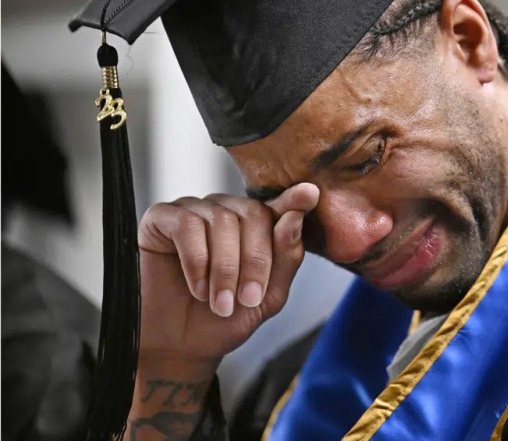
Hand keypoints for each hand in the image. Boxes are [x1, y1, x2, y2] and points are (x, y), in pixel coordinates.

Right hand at [136, 183, 319, 361]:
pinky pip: (187, 225)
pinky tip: (198, 288)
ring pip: (221, 220)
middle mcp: (226, 210)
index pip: (279, 206)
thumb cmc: (226, 319)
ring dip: (225, 269)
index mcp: (256, 225)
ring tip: (221, 304)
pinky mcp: (161, 218)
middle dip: (255, 261)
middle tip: (247, 300)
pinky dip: (196, 261)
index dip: (294, 200)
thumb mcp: (268, 296)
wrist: (181, 348)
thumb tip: (294, 217)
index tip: (310, 194)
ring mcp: (193, 210)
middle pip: (253, 214)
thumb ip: (286, 257)